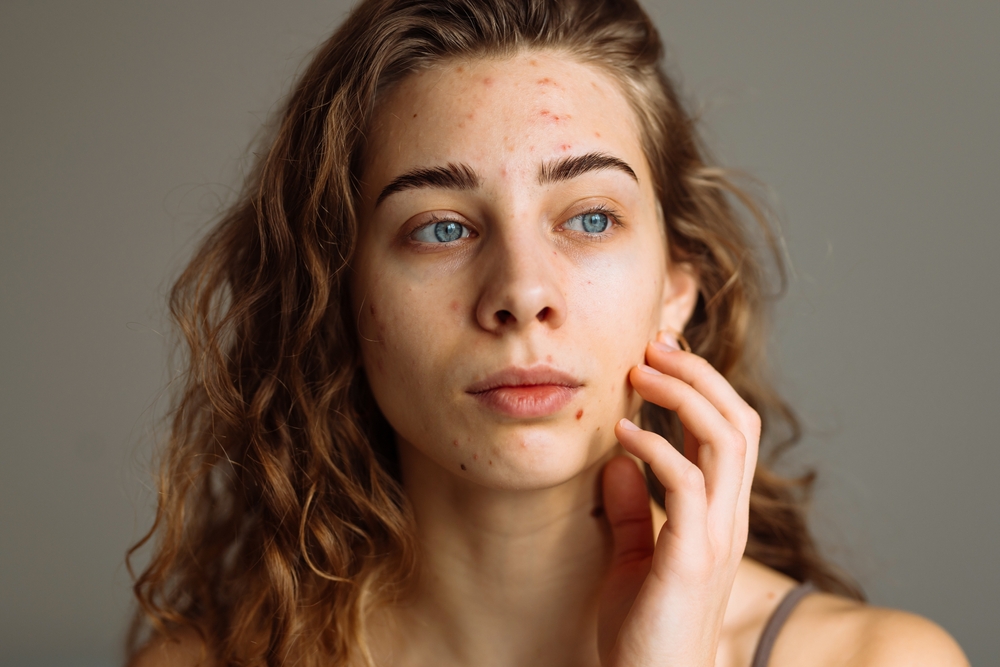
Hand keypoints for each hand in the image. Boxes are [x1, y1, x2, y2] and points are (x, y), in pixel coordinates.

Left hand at [597, 335, 760, 666]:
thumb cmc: (642, 630)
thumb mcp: (634, 556)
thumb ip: (631, 509)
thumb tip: (617, 461)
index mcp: (718, 514)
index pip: (729, 431)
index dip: (702, 385)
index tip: (660, 354)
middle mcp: (728, 519)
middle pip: (738, 422)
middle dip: (699, 374)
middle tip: (653, 346)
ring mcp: (715, 537)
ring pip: (725, 440)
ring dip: (684, 396)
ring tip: (641, 372)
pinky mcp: (691, 558)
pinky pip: (686, 485)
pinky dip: (656, 450)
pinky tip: (622, 434)